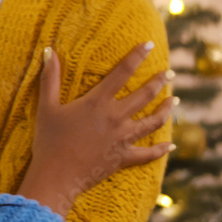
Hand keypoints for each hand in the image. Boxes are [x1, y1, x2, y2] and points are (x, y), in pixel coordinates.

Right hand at [18, 42, 174, 217]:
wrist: (57, 176)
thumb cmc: (49, 140)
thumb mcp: (46, 107)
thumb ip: (50, 78)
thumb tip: (49, 52)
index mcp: (98, 102)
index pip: (122, 73)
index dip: (136, 56)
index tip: (149, 44)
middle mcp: (116, 118)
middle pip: (144, 95)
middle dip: (159, 82)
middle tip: (170, 73)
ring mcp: (123, 139)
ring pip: (153, 122)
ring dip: (166, 110)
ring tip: (175, 100)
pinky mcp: (124, 158)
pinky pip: (148, 154)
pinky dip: (161, 149)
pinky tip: (172, 145)